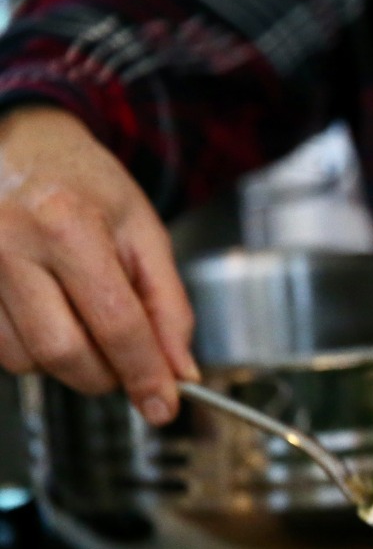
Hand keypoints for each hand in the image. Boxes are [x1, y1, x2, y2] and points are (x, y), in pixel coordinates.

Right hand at [0, 106, 196, 423]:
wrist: (20, 143)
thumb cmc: (85, 184)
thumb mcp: (144, 232)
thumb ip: (169, 306)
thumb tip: (179, 371)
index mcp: (67, 224)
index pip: (116, 325)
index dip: (145, 375)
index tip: (163, 405)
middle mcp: (10, 244)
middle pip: (64, 353)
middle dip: (106, 376)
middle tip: (128, 365)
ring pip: (27, 359)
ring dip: (68, 361)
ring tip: (84, 319)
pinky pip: (1, 349)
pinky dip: (34, 350)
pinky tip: (50, 315)